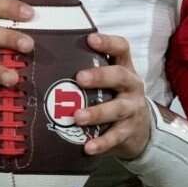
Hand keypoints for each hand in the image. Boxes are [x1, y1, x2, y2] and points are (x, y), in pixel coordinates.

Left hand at [74, 33, 150, 159]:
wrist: (140, 129)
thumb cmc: (114, 97)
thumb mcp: (108, 80)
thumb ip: (88, 69)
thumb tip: (46, 60)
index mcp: (124, 67)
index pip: (121, 48)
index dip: (108, 42)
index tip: (90, 39)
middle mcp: (131, 85)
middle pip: (120, 76)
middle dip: (100, 76)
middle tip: (79, 78)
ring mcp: (132, 108)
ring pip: (117, 109)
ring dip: (97, 113)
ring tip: (77, 117)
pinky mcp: (129, 131)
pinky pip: (115, 137)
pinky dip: (101, 142)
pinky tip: (87, 147)